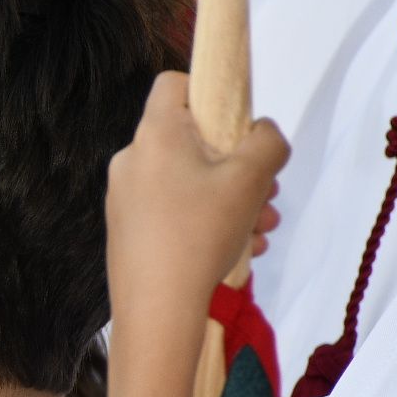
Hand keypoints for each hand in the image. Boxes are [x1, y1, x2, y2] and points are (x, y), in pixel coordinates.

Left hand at [102, 70, 286, 347]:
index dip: (211, 91)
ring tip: (262, 231)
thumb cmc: (199, 234)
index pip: (174, 85)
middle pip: (194, 142)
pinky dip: (211, 225)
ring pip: (192, 184)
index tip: (240, 124)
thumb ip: (268, 142)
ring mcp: (127, 199)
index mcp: (154, 135)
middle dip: (240, 166)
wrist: (155, 311)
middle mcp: (132, 161)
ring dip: (235, 202)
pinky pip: (177, 213)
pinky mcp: (130, 232)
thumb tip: (263, 132)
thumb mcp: (250, 179)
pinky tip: (240, 252)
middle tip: (269, 194)